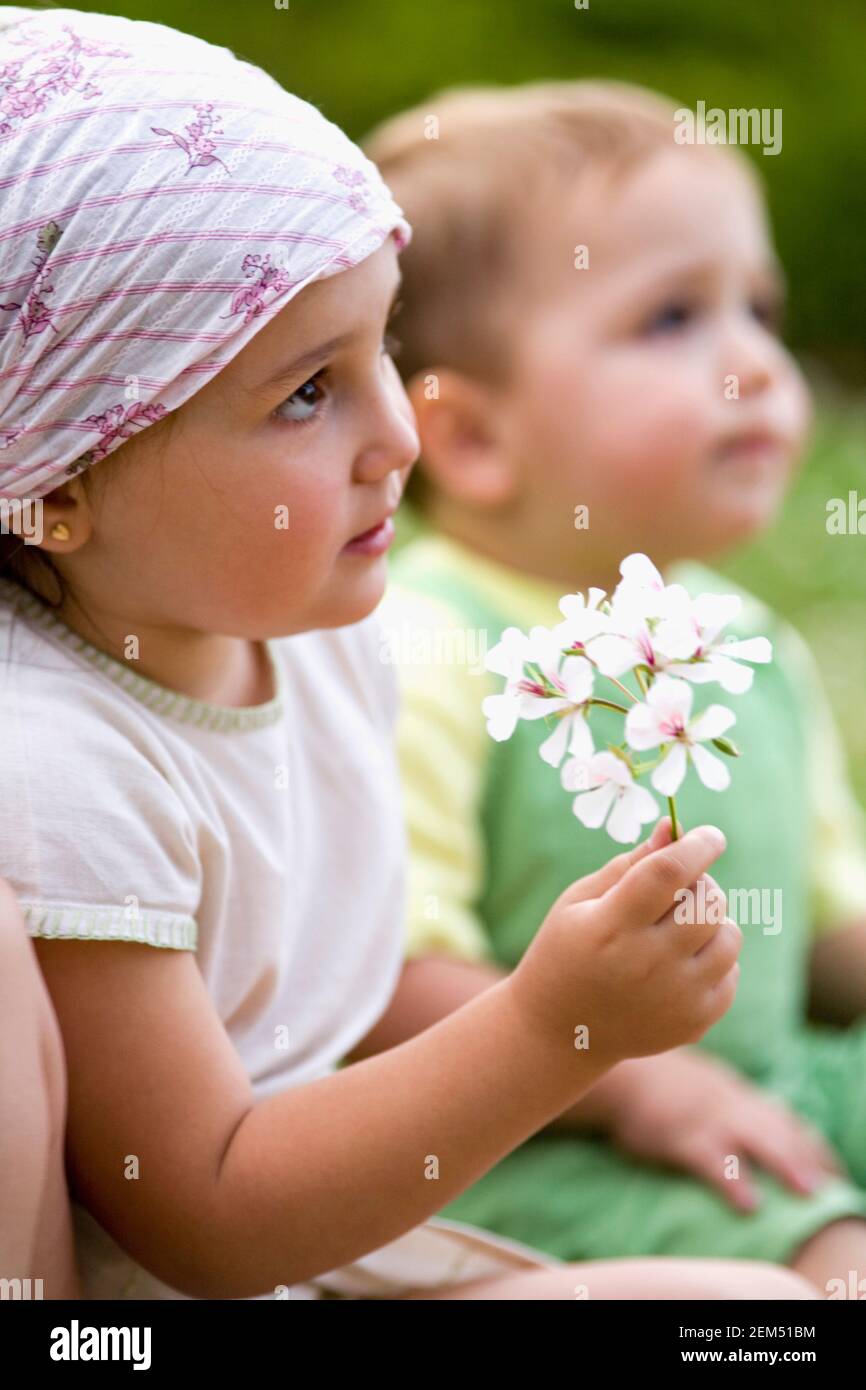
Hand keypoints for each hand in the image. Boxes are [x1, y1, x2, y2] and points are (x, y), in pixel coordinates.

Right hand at [508, 817, 741, 1070]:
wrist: (560, 1032)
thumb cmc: (566, 951)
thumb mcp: (581, 901)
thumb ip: (630, 864)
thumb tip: (673, 828)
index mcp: (610, 927)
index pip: (668, 872)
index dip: (697, 846)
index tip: (711, 836)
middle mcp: (646, 963)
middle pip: (707, 901)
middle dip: (701, 883)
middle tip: (678, 889)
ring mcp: (675, 997)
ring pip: (729, 935)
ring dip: (711, 920)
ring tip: (679, 927)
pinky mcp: (694, 1021)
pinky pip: (731, 971)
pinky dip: (713, 958)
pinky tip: (680, 962)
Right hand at [604, 1049, 845, 1210]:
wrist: (622, 1076)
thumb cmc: (662, 1088)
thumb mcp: (704, 1087)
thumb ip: (734, 1103)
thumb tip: (765, 1120)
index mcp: (736, 1097)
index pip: (784, 1120)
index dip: (811, 1145)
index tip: (832, 1169)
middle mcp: (729, 1106)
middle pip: (778, 1129)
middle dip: (807, 1156)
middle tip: (831, 1185)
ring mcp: (706, 1121)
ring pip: (754, 1141)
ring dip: (784, 1163)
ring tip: (807, 1191)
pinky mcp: (679, 1138)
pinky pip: (710, 1160)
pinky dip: (731, 1180)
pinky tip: (747, 1202)